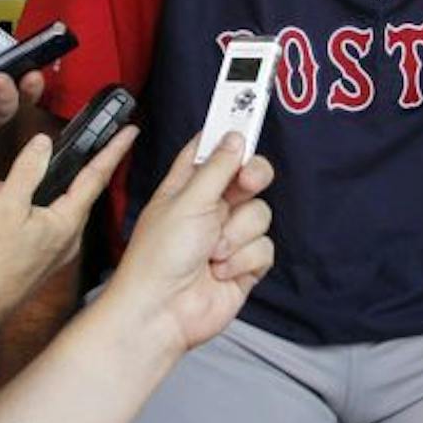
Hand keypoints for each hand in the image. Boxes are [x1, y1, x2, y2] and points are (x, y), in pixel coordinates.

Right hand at [0, 122, 138, 317]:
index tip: (130, 132)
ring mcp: (57, 250)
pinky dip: (18, 214)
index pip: (97, 176)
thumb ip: (28, 170)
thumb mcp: (8, 205)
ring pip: (49, 207)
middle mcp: (70, 236)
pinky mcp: (43, 259)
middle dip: (56, 169)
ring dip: (25, 194)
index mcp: (68, 220)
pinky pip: (38, 225)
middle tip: (55, 151)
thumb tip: (43, 144)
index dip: (113, 150)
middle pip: (72, 190)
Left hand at [103, 133, 274, 354]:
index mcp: (187, 185)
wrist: (161, 313)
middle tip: (248, 181)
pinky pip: (264, 248)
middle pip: (248, 176)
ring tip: (212, 251)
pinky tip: (220, 271)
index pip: (212, 148)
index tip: (249, 108)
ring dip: (237, 234)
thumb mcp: (187, 202)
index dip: (230, 132)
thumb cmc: (158, 258)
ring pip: (260, 214)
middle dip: (252, 179)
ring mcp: (228, 236)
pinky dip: (244, 260)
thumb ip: (216, 168)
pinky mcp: (244, 264)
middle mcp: (210, 207)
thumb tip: (235, 137)